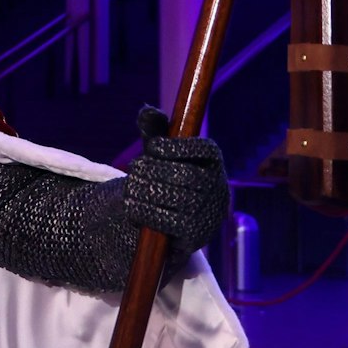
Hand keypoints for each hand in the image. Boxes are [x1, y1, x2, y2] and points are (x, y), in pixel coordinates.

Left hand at [124, 107, 229, 255]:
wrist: (164, 225)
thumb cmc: (163, 179)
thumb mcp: (158, 155)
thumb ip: (154, 133)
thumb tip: (147, 110)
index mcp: (213, 164)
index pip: (205, 149)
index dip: (178, 147)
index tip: (152, 146)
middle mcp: (218, 189)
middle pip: (185, 175)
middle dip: (152, 169)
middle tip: (133, 168)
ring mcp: (209, 214)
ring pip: (173, 198)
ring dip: (143, 190)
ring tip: (130, 188)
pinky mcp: (194, 237)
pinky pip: (165, 221)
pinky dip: (143, 212)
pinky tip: (132, 207)